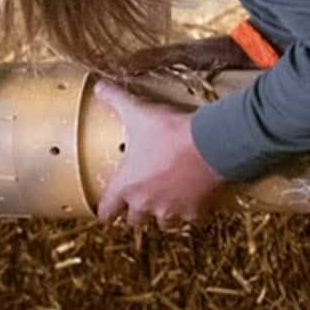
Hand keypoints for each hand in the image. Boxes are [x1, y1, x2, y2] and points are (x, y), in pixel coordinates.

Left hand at [94, 80, 225, 227]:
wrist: (210, 144)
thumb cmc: (169, 132)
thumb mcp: (137, 113)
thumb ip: (115, 100)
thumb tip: (98, 86)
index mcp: (126, 186)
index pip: (107, 210)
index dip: (105, 212)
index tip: (106, 214)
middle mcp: (145, 203)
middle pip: (135, 220)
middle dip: (135, 213)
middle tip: (139, 202)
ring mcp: (171, 210)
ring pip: (162, 223)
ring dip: (161, 214)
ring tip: (164, 202)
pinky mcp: (194, 211)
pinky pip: (189, 218)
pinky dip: (189, 211)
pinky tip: (191, 199)